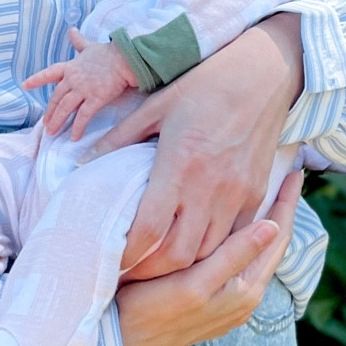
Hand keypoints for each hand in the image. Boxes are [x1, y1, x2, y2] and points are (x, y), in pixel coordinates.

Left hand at [24, 31, 138, 138]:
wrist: (125, 58)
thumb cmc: (109, 53)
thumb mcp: (90, 46)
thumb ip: (79, 41)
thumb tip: (72, 30)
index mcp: (71, 67)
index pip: (49, 73)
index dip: (36, 80)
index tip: (25, 85)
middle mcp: (73, 79)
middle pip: (56, 98)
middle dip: (49, 112)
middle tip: (46, 125)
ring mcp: (83, 89)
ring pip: (65, 108)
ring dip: (58, 121)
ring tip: (53, 133)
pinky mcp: (96, 98)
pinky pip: (83, 116)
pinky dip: (77, 127)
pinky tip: (74, 137)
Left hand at [94, 14, 303, 278]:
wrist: (264, 72)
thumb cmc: (203, 84)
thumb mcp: (155, 106)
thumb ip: (119, 138)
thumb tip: (82, 162)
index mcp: (178, 164)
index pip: (148, 230)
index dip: (127, 254)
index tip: (110, 260)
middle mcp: (209, 186)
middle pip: (178, 255)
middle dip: (151, 272)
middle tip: (130, 272)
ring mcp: (237, 193)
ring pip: (208, 253)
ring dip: (182, 265)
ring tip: (157, 265)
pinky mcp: (255, 193)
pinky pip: (234, 237)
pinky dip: (212, 249)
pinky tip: (193, 246)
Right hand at [117, 174, 301, 345]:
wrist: (121, 342)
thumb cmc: (153, 313)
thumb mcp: (195, 284)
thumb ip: (234, 257)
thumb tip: (272, 226)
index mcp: (246, 290)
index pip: (277, 239)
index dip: (287, 204)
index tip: (295, 173)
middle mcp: (244, 298)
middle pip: (269, 245)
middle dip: (278, 212)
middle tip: (283, 178)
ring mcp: (229, 301)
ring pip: (252, 253)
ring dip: (260, 224)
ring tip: (263, 195)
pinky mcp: (212, 301)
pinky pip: (236, 263)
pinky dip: (240, 239)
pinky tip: (230, 226)